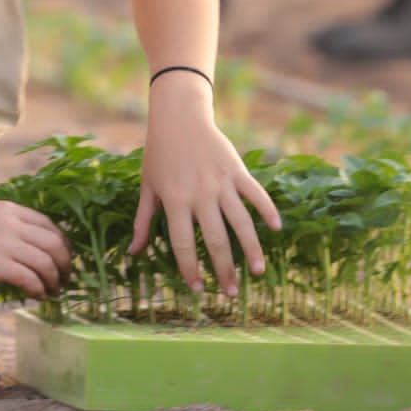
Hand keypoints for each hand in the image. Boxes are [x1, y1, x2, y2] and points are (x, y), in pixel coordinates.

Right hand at [0, 199, 72, 297]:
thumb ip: (8, 225)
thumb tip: (29, 246)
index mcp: (10, 209)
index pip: (49, 225)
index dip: (62, 243)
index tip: (64, 257)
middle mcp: (12, 223)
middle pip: (54, 243)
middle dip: (65, 263)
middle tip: (66, 278)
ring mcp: (6, 243)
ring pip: (46, 262)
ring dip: (55, 280)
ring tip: (54, 291)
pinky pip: (30, 278)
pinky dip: (39, 289)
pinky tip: (38, 296)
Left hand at [129, 81, 280, 296]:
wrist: (179, 116)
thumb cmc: (159, 154)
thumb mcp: (147, 187)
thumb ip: (143, 221)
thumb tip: (133, 253)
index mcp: (175, 200)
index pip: (182, 243)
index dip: (189, 268)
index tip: (195, 289)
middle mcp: (199, 194)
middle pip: (214, 239)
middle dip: (223, 269)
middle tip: (231, 294)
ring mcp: (221, 182)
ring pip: (240, 221)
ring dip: (251, 249)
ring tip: (258, 272)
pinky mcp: (237, 170)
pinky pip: (255, 194)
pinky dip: (267, 210)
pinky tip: (276, 230)